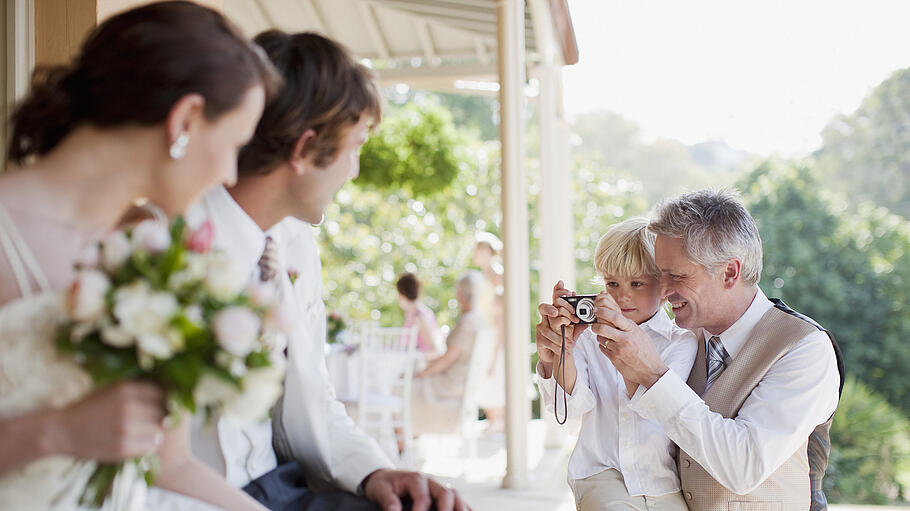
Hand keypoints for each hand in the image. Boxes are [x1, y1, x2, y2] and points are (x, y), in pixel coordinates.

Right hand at [47, 381, 165, 460]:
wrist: (61, 430)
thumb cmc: (90, 407)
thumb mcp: (112, 389)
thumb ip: (136, 387)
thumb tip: (167, 385)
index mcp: (126, 389)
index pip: (162, 392)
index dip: (164, 399)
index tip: (160, 404)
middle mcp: (128, 408)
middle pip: (163, 412)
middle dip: (161, 415)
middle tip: (153, 419)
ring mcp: (125, 429)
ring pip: (159, 430)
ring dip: (155, 431)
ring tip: (145, 431)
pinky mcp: (122, 448)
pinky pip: (149, 446)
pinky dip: (147, 445)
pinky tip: (137, 441)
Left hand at [362, 469, 468, 510]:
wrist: (386, 477)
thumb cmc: (383, 484)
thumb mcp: (380, 490)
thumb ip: (387, 500)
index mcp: (415, 479)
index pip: (423, 497)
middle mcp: (430, 481)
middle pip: (446, 493)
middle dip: (447, 510)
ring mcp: (438, 487)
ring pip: (455, 495)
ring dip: (460, 509)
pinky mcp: (440, 494)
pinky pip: (456, 500)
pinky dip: (464, 508)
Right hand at [535, 281, 587, 374]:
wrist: (560, 354)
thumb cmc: (568, 339)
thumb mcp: (576, 329)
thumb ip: (580, 321)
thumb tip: (588, 314)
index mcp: (556, 312)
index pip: (555, 297)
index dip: (559, 291)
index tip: (570, 293)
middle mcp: (547, 318)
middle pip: (545, 306)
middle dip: (562, 310)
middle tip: (572, 318)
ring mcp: (542, 328)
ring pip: (548, 324)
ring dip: (561, 329)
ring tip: (570, 336)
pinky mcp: (539, 339)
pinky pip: (546, 338)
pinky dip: (556, 342)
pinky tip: (563, 344)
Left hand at [591, 302, 667, 387]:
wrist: (651, 371)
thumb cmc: (647, 353)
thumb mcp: (642, 335)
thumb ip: (630, 326)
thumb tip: (618, 317)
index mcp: (633, 331)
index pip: (616, 317)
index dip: (604, 312)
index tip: (597, 310)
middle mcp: (625, 339)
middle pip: (603, 328)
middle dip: (595, 325)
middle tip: (594, 325)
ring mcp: (619, 349)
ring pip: (601, 338)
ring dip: (600, 336)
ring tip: (606, 337)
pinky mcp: (614, 358)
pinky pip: (602, 348)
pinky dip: (603, 346)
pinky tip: (609, 346)